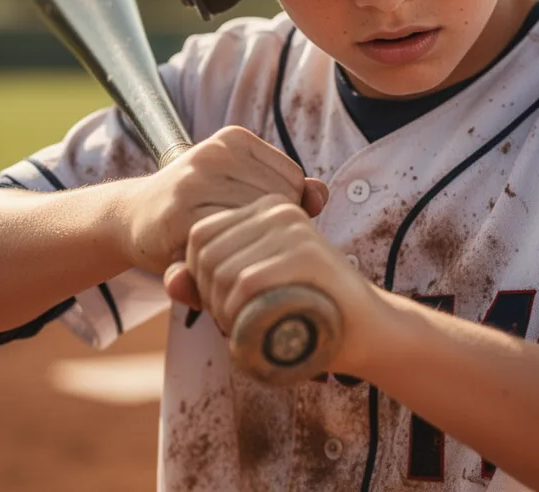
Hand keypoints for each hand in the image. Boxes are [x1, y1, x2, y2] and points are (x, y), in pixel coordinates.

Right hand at [119, 125, 326, 274]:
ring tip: (226, 252)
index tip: (252, 221)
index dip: (283, 211)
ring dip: (247, 248)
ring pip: (255, 225)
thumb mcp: (242, 188)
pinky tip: (212, 260)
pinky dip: (227, 260)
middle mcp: (214, 152)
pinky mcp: (179, 215)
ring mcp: (194, 181)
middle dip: (266, 231)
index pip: (294, 181)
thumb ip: (289, 190)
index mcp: (234, 138)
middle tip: (238, 243)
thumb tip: (321, 196)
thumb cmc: (200, 208)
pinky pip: (229, 244)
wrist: (132, 219)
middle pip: (278, 203)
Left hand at [168, 193, 386, 374]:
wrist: (368, 329)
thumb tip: (171, 281)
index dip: (197, 277)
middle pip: (206, 253)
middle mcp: (278, 210)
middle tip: (234, 323)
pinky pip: (246, 283)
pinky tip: (252, 328)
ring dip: (222, 312)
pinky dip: (238, 314)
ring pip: (222, 271)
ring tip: (245, 328)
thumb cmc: (306, 311)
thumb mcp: (250, 294)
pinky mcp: (306, 254)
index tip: (221, 306)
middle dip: (208, 297)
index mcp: (266, 208)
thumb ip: (209, 286)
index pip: (200, 234)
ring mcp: (293, 230)